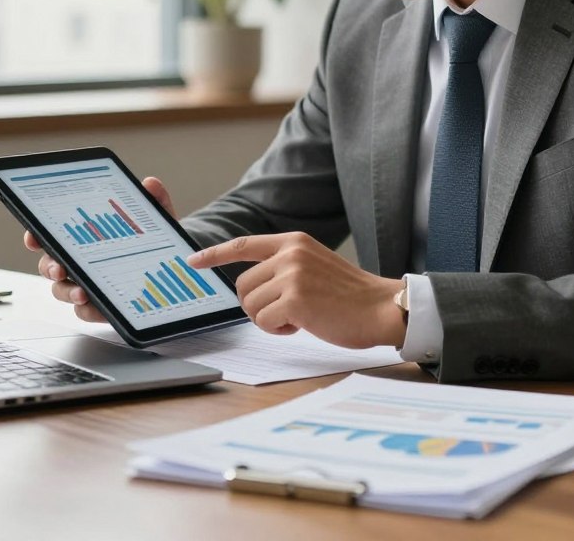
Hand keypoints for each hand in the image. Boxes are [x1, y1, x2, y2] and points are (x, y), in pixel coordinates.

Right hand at [24, 176, 176, 322]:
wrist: (176, 274)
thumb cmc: (157, 245)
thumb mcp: (158, 220)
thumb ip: (154, 202)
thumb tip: (150, 183)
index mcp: (87, 237)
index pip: (53, 234)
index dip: (37, 235)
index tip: (34, 236)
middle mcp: (81, 262)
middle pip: (50, 265)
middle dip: (50, 266)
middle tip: (60, 268)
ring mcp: (88, 285)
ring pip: (63, 290)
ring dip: (68, 292)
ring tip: (82, 293)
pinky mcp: (101, 306)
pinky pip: (86, 312)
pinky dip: (91, 310)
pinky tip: (100, 307)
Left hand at [188, 232, 405, 348]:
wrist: (380, 307)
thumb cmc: (348, 295)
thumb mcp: (314, 265)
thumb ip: (284, 267)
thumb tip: (251, 286)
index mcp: (294, 242)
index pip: (244, 245)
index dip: (215, 254)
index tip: (193, 261)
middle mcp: (290, 253)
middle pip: (242, 285)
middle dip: (256, 306)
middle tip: (286, 313)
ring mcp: (292, 275)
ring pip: (251, 306)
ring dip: (270, 320)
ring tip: (300, 317)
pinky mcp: (295, 299)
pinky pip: (264, 322)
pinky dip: (278, 330)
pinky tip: (303, 325)